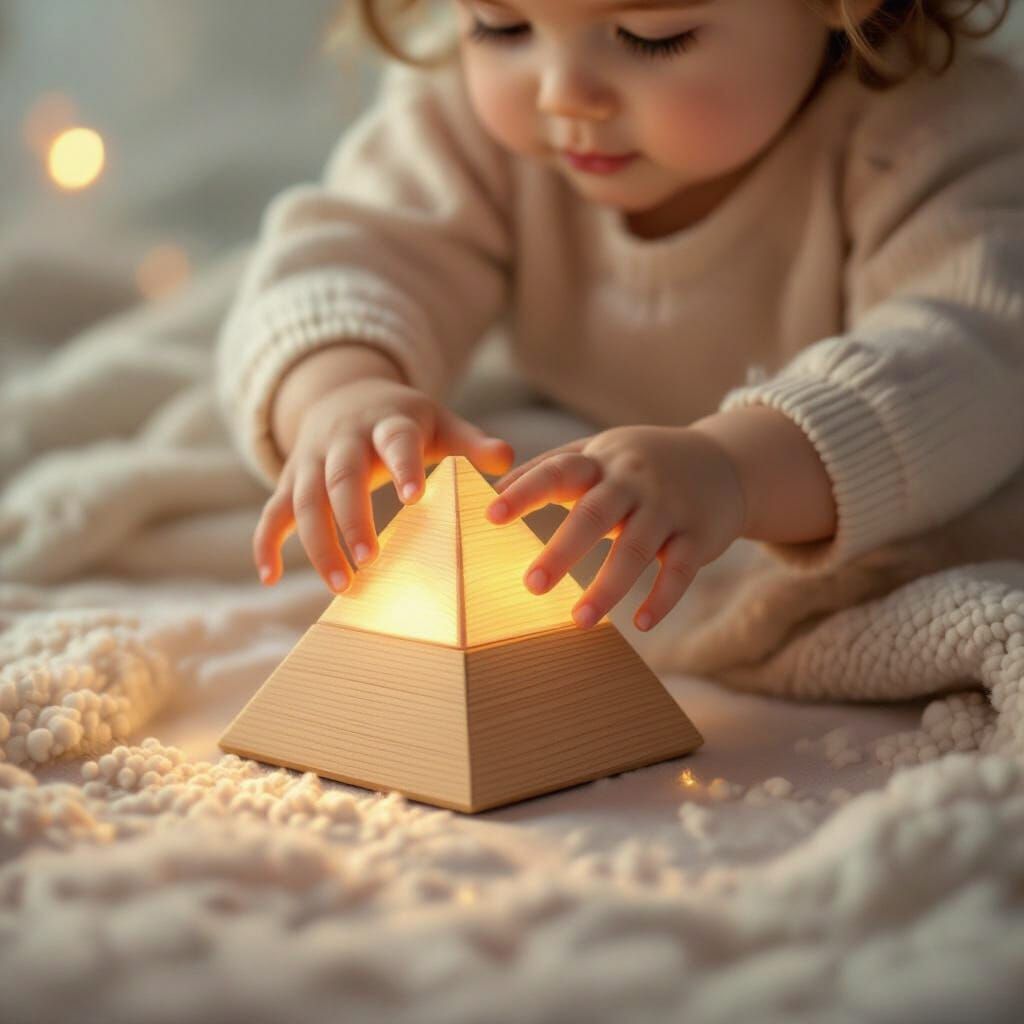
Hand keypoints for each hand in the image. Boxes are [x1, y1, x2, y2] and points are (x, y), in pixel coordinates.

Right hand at [255, 378, 513, 591]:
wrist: (342, 395)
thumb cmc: (402, 421)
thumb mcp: (438, 423)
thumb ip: (471, 443)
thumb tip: (507, 460)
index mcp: (386, 422)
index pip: (395, 442)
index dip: (404, 466)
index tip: (416, 497)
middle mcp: (342, 439)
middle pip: (341, 477)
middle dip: (352, 518)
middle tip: (369, 560)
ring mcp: (310, 461)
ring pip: (305, 501)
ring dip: (318, 543)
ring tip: (341, 585)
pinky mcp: (289, 481)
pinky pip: (271, 512)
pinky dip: (265, 544)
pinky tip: (269, 578)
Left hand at [484, 425, 745, 631]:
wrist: (726, 463)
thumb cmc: (642, 465)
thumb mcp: (600, 454)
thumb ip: (552, 467)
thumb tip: (493, 486)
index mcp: (602, 462)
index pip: (558, 472)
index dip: (525, 492)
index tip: (491, 515)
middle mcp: (634, 482)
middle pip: (594, 515)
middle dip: (562, 551)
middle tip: (531, 586)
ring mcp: (669, 508)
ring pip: (636, 550)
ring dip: (607, 587)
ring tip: (579, 621)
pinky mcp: (699, 536)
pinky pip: (680, 571)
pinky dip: (662, 598)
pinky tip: (642, 623)